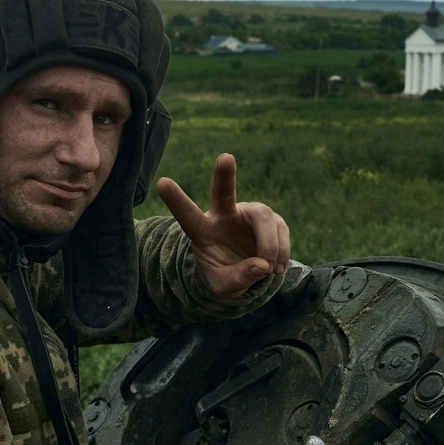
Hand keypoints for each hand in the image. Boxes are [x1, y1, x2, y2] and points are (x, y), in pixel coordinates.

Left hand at [156, 152, 290, 295]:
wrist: (247, 275)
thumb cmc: (226, 276)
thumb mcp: (224, 286)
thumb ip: (239, 278)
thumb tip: (262, 265)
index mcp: (203, 230)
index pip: (187, 215)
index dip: (176, 200)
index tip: (161, 182)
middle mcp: (225, 215)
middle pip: (224, 192)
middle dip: (224, 175)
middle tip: (225, 158)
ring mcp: (249, 214)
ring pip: (263, 217)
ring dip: (270, 245)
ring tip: (271, 271)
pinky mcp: (271, 219)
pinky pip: (280, 229)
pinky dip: (282, 251)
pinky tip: (277, 268)